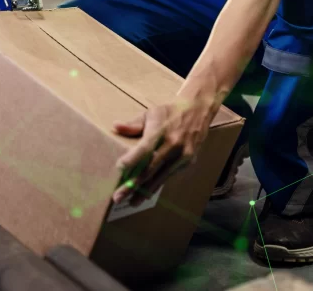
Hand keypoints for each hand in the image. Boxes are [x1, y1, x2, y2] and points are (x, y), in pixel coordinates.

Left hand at [112, 83, 217, 204]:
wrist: (198, 111)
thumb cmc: (169, 112)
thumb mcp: (150, 113)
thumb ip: (133, 124)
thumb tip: (115, 127)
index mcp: (161, 130)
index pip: (146, 147)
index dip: (133, 158)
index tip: (120, 168)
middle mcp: (173, 144)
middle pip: (151, 168)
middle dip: (134, 184)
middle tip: (118, 196)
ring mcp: (182, 155)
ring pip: (160, 176)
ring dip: (144, 191)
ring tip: (131, 202)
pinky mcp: (188, 161)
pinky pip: (169, 176)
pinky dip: (157, 185)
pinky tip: (146, 194)